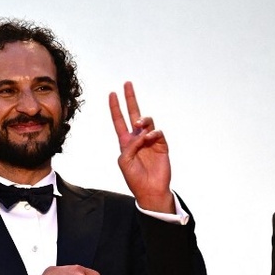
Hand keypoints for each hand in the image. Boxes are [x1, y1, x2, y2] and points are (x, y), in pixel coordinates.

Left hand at [109, 81, 174, 213]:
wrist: (150, 190)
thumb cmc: (134, 178)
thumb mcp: (124, 161)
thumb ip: (129, 145)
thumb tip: (140, 133)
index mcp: (126, 142)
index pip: (119, 121)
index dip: (115, 108)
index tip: (112, 93)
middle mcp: (138, 138)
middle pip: (134, 114)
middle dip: (130, 99)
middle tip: (127, 84)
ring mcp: (150, 141)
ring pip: (147, 122)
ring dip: (143, 120)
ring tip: (140, 123)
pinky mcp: (161, 145)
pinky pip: (157, 133)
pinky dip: (153, 133)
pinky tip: (150, 138)